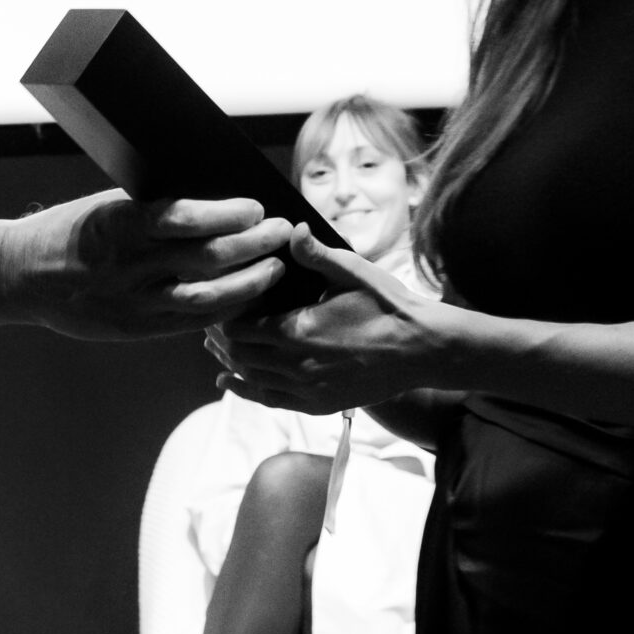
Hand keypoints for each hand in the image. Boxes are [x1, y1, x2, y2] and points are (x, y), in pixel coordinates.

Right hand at [0, 193, 290, 339]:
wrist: (23, 275)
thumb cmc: (72, 229)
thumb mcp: (107, 206)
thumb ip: (155, 210)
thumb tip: (219, 202)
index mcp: (119, 224)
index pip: (185, 218)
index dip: (228, 214)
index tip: (256, 206)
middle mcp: (129, 266)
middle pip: (207, 259)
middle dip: (254, 245)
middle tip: (282, 231)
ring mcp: (133, 303)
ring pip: (207, 298)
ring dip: (249, 282)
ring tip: (274, 267)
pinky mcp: (135, 328)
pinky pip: (191, 322)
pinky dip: (224, 310)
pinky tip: (247, 297)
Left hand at [206, 229, 444, 413]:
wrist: (423, 350)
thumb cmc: (389, 307)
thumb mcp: (353, 273)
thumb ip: (316, 255)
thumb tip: (290, 230)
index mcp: (299, 330)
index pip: (240, 327)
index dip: (223, 316)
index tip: (217, 302)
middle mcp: (296, 365)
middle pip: (240, 354)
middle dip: (222, 339)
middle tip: (210, 323)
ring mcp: (307, 389)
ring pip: (251, 379)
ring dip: (230, 363)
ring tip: (215, 349)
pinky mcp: (319, 404)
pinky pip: (271, 401)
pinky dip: (246, 391)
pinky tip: (230, 382)